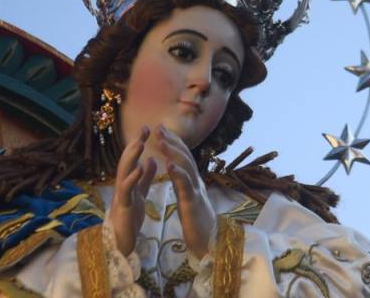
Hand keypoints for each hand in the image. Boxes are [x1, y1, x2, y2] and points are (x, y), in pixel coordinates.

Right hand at [109, 126, 156, 256]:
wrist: (122, 241)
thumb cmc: (130, 217)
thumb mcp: (140, 193)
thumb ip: (144, 178)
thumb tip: (150, 160)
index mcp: (128, 181)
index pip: (133, 158)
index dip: (138, 143)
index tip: (147, 128)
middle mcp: (122, 184)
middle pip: (126, 160)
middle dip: (134, 144)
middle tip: (144, 129)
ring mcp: (121, 194)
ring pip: (123, 171)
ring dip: (131, 157)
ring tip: (140, 143)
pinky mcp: (123, 205)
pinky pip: (127, 189)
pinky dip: (132, 178)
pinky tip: (139, 168)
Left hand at [158, 125, 216, 258]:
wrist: (210, 241)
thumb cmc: (198, 221)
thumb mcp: (188, 197)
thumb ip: (183, 182)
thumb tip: (176, 168)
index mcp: (193, 181)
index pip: (184, 157)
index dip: (174, 142)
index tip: (162, 130)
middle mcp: (196, 182)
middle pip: (185, 157)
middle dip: (172, 141)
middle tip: (159, 128)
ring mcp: (196, 191)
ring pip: (186, 167)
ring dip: (173, 152)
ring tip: (161, 141)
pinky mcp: (193, 203)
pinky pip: (185, 186)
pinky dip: (178, 174)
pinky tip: (168, 165)